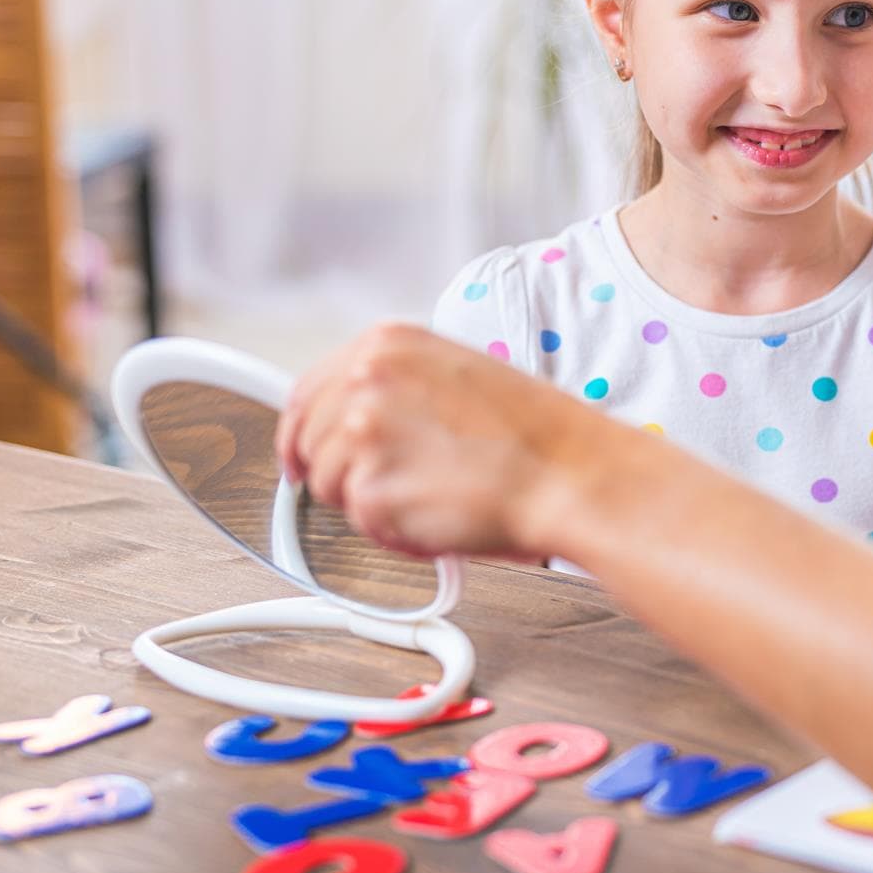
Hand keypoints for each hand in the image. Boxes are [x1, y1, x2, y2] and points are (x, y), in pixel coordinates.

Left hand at [274, 323, 606, 558]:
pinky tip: (439, 511)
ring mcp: (364, 433)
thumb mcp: (456, 374)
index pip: (307, 393)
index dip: (303, 433)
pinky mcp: (373, 490)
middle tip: (396, 484)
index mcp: (388, 343)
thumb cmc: (533, 433)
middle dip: (342, 473)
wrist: (570, 474)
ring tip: (432, 490)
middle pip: (308, 443)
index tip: (304, 456)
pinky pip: (360, 524)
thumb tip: (347, 420)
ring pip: (328, 487)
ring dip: (370, 501)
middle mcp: (367, 380)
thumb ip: (393, 387)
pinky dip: (395, 530)